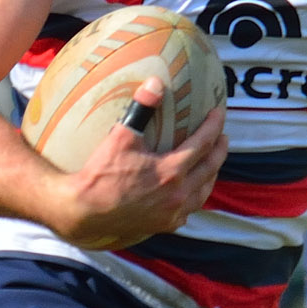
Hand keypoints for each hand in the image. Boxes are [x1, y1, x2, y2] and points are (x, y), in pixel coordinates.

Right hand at [48, 78, 226, 249]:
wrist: (84, 212)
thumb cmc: (100, 174)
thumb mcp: (121, 137)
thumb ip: (142, 108)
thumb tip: (156, 82)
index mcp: (171, 172)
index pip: (203, 144)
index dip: (213, 126)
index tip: (218, 114)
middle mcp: (177, 195)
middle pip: (210, 169)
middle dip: (219, 150)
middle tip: (222, 137)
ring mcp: (172, 213)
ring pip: (202, 193)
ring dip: (211, 175)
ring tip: (211, 163)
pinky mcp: (163, 225)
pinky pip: (188, 211)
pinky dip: (194, 198)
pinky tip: (190, 193)